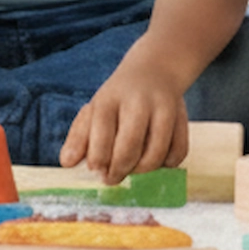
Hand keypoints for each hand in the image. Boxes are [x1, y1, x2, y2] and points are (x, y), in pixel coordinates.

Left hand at [59, 54, 189, 183]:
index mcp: (110, 98)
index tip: (96, 169)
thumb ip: (79, 137)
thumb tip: (66, 163)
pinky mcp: (182, 118)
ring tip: (133, 170)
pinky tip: (155, 160)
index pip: (102, 131)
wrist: (154, 70)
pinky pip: (178, 152)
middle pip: (130, 144)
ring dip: (142, 170)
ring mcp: (163, 109)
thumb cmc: (118, 100)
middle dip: (119, 169)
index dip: (98, 156)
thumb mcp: (94, 111)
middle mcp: (138, 101)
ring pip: (156, 152)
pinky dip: (167, 164)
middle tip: (112, 178)